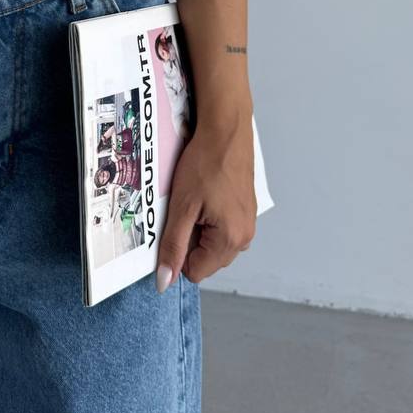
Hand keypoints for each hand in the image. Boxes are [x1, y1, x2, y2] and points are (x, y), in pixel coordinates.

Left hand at [155, 113, 256, 291]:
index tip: (176, 223)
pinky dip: (209, 216)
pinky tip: (206, 194)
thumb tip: (164, 281)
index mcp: (231, 240)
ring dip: (199, 227)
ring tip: (196, 199)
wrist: (226, 131)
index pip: (195, 271)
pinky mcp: (245, 211)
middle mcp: (245, 237)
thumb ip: (173, 247)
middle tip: (186, 208)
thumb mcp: (182, 208)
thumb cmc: (206, 164)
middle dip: (190, 239)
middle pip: (205, 259)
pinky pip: (222, 227)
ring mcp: (248, 223)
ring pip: (213, 243)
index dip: (178, 250)